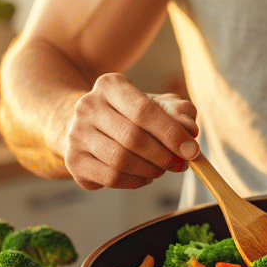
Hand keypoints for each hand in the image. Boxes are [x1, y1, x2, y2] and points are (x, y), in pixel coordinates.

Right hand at [56, 73, 199, 189]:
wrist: (87, 125)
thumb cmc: (129, 114)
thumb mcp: (156, 104)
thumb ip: (178, 112)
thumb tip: (191, 130)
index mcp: (110, 85)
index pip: (144, 110)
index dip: (171, 133)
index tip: (192, 150)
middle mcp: (88, 106)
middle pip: (133, 138)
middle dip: (164, 156)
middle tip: (181, 164)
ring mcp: (76, 134)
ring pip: (121, 161)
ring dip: (151, 170)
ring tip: (162, 169)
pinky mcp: (73, 161)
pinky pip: (111, 178)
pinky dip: (136, 181)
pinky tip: (145, 176)